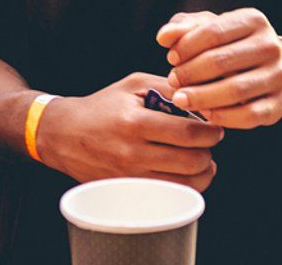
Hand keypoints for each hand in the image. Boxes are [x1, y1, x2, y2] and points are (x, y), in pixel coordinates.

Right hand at [38, 73, 222, 191]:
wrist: (65, 134)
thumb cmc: (102, 106)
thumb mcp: (131, 85)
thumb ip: (166, 87)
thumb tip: (199, 97)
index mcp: (135, 122)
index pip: (188, 133)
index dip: (211, 132)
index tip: (217, 128)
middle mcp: (133, 153)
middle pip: (191, 162)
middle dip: (209, 152)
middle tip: (210, 143)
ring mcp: (131, 177)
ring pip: (185, 185)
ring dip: (203, 172)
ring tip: (203, 159)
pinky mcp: (129, 191)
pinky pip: (170, 196)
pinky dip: (186, 186)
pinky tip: (185, 173)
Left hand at [156, 9, 281, 128]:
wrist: (271, 67)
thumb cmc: (230, 43)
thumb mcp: (209, 27)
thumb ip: (183, 28)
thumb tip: (163, 37)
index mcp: (253, 20)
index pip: (213, 32)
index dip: (187, 46)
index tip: (170, 58)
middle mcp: (271, 46)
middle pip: (222, 62)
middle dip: (190, 73)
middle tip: (172, 81)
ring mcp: (278, 76)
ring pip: (235, 90)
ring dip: (201, 97)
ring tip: (180, 99)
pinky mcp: (278, 105)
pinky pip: (248, 116)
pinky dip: (222, 116)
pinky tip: (204, 113)